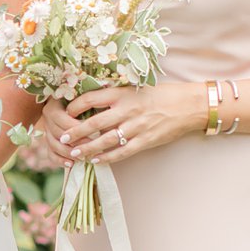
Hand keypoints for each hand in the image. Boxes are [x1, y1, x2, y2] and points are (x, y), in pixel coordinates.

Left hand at [45, 81, 207, 166]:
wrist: (186, 105)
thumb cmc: (159, 95)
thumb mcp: (135, 89)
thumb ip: (115, 96)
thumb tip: (90, 103)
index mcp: (122, 93)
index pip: (91, 99)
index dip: (75, 107)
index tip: (65, 113)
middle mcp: (127, 109)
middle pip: (94, 123)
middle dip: (76, 132)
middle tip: (63, 139)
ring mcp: (136, 126)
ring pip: (105, 140)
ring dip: (88, 148)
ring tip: (74, 153)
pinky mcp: (145, 140)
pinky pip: (122, 152)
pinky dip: (107, 158)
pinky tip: (96, 161)